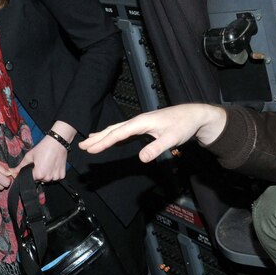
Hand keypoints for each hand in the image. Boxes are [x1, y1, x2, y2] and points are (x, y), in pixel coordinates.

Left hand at [15, 137, 66, 182]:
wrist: (57, 142)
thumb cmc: (43, 148)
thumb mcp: (29, 156)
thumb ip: (20, 166)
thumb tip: (11, 172)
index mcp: (39, 174)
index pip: (31, 179)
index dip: (30, 173)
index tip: (32, 167)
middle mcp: (48, 178)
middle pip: (40, 180)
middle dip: (38, 174)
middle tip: (40, 164)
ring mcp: (56, 177)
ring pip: (47, 179)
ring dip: (46, 174)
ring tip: (47, 164)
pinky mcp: (62, 175)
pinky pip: (55, 178)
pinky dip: (53, 173)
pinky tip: (53, 165)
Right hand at [80, 104, 228, 161]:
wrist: (194, 115)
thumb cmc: (183, 125)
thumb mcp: (172, 139)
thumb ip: (156, 148)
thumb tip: (141, 159)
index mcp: (141, 122)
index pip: (118, 133)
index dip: (103, 142)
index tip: (91, 149)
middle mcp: (138, 121)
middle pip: (113, 130)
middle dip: (97, 138)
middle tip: (81, 146)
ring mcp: (140, 123)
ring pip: (117, 129)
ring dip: (102, 135)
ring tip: (88, 141)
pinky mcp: (143, 127)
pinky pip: (123, 131)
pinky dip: (112, 134)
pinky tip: (108, 137)